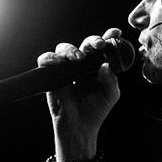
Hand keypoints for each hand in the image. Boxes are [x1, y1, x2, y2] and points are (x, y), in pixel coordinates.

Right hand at [37, 27, 122, 160]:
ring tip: (79, 58)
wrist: (80, 127)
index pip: (102, 48)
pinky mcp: (52, 76)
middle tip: (99, 45)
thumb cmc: (96, 110)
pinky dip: (50, 58)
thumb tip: (105, 65)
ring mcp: (66, 69)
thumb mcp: (110, 94)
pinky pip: (46, 60)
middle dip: (92, 41)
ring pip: (64, 48)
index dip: (108, 37)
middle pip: (84, 44)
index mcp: (97, 66)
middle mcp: (82, 64)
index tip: (115, 33)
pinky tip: (58, 62)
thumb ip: (111, 79)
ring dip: (72, 49)